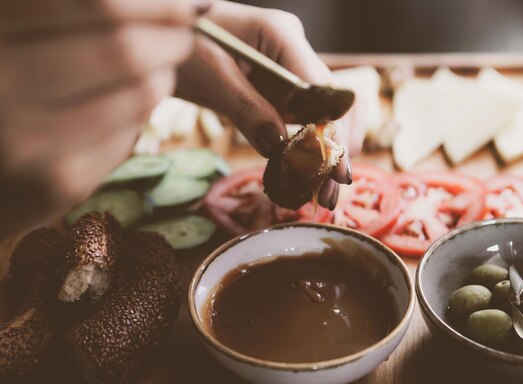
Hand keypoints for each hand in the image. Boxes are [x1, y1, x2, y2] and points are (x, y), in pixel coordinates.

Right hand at [0, 0, 194, 236]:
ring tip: (157, 65)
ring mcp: (26, 137)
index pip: (98, 2)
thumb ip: (79, 11)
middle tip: (182, 30)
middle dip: (172, 35)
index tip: (186, 4)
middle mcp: (0, 80)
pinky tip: (126, 104)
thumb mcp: (20, 32)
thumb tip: (180, 2)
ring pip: (141, 90)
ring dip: (164, 72)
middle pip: (124, 46)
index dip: (157, 3)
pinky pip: (133, 130)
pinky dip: (142, 110)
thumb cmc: (11, 82)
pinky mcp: (60, 180)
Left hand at [176, 1, 366, 208]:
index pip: (321, 90)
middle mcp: (296, 52)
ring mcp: (293, 72)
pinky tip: (309, 177)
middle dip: (336, 150)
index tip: (334, 170)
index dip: (332, 132)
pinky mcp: (284, 91)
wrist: (169, 37)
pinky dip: (311, 150)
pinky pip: (307, 122)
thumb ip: (246, 108)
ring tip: (323, 193)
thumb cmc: (184, 43)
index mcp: (281, 35)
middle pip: (335, 104)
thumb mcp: (209, 73)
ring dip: (330, 154)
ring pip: (328, 116)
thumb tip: (278, 147)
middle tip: (329, 193)